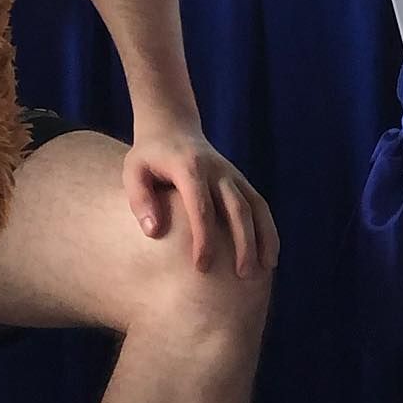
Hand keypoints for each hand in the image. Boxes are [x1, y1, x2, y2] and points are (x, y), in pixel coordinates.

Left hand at [125, 124, 278, 278]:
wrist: (172, 126)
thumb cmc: (148, 156)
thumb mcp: (133, 171)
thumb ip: (140, 200)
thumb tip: (154, 232)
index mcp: (189, 167)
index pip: (201, 207)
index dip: (204, 238)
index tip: (202, 267)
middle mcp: (216, 170)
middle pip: (236, 208)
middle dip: (242, 243)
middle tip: (241, 276)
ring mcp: (232, 174)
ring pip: (255, 207)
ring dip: (263, 238)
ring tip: (264, 270)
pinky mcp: (240, 180)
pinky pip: (259, 205)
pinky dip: (268, 230)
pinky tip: (269, 256)